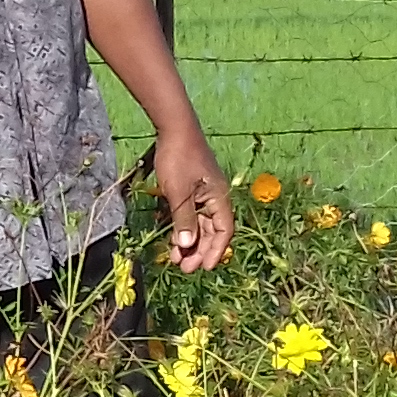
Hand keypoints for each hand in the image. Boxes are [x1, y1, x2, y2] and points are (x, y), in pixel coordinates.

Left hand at [151, 128, 231, 271]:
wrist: (174, 128)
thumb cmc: (179, 159)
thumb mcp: (179, 193)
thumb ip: (184, 220)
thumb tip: (188, 246)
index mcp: (219, 198)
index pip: (224, 231)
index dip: (215, 251)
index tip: (204, 268)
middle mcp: (215, 198)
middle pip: (212, 231)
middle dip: (199, 251)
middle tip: (184, 268)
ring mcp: (203, 193)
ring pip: (200, 224)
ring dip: (189, 242)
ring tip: (175, 258)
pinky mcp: (191, 189)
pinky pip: (190, 214)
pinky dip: (183, 228)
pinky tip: (172, 240)